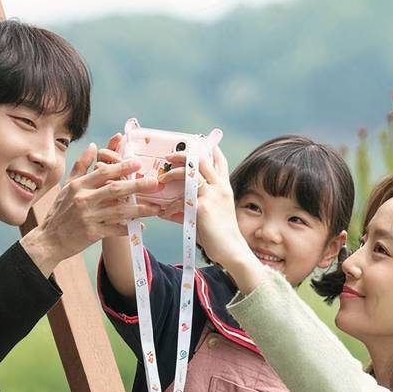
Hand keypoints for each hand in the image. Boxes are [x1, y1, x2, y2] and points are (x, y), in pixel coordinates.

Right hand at [21, 143, 161, 275]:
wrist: (49, 240)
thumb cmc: (60, 211)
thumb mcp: (67, 186)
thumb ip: (81, 166)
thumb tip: (93, 145)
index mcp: (78, 186)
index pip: (103, 172)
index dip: (122, 167)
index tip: (138, 164)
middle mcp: (83, 199)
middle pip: (115, 189)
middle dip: (137, 186)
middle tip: (154, 183)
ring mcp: (89, 217)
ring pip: (119, 211)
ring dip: (139, 209)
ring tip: (155, 207)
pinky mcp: (93, 233)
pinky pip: (116, 229)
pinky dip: (129, 227)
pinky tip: (141, 225)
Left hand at [157, 147, 251, 263]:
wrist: (231, 250)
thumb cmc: (219, 234)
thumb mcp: (211, 213)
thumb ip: (194, 204)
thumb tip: (169, 205)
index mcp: (224, 187)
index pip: (219, 161)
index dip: (210, 148)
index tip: (199, 141)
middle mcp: (220, 187)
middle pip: (201, 160)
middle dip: (183, 155)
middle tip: (168, 157)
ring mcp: (212, 195)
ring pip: (190, 173)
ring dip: (172, 174)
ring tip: (161, 180)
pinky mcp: (202, 207)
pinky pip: (180, 201)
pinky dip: (169, 206)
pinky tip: (163, 213)